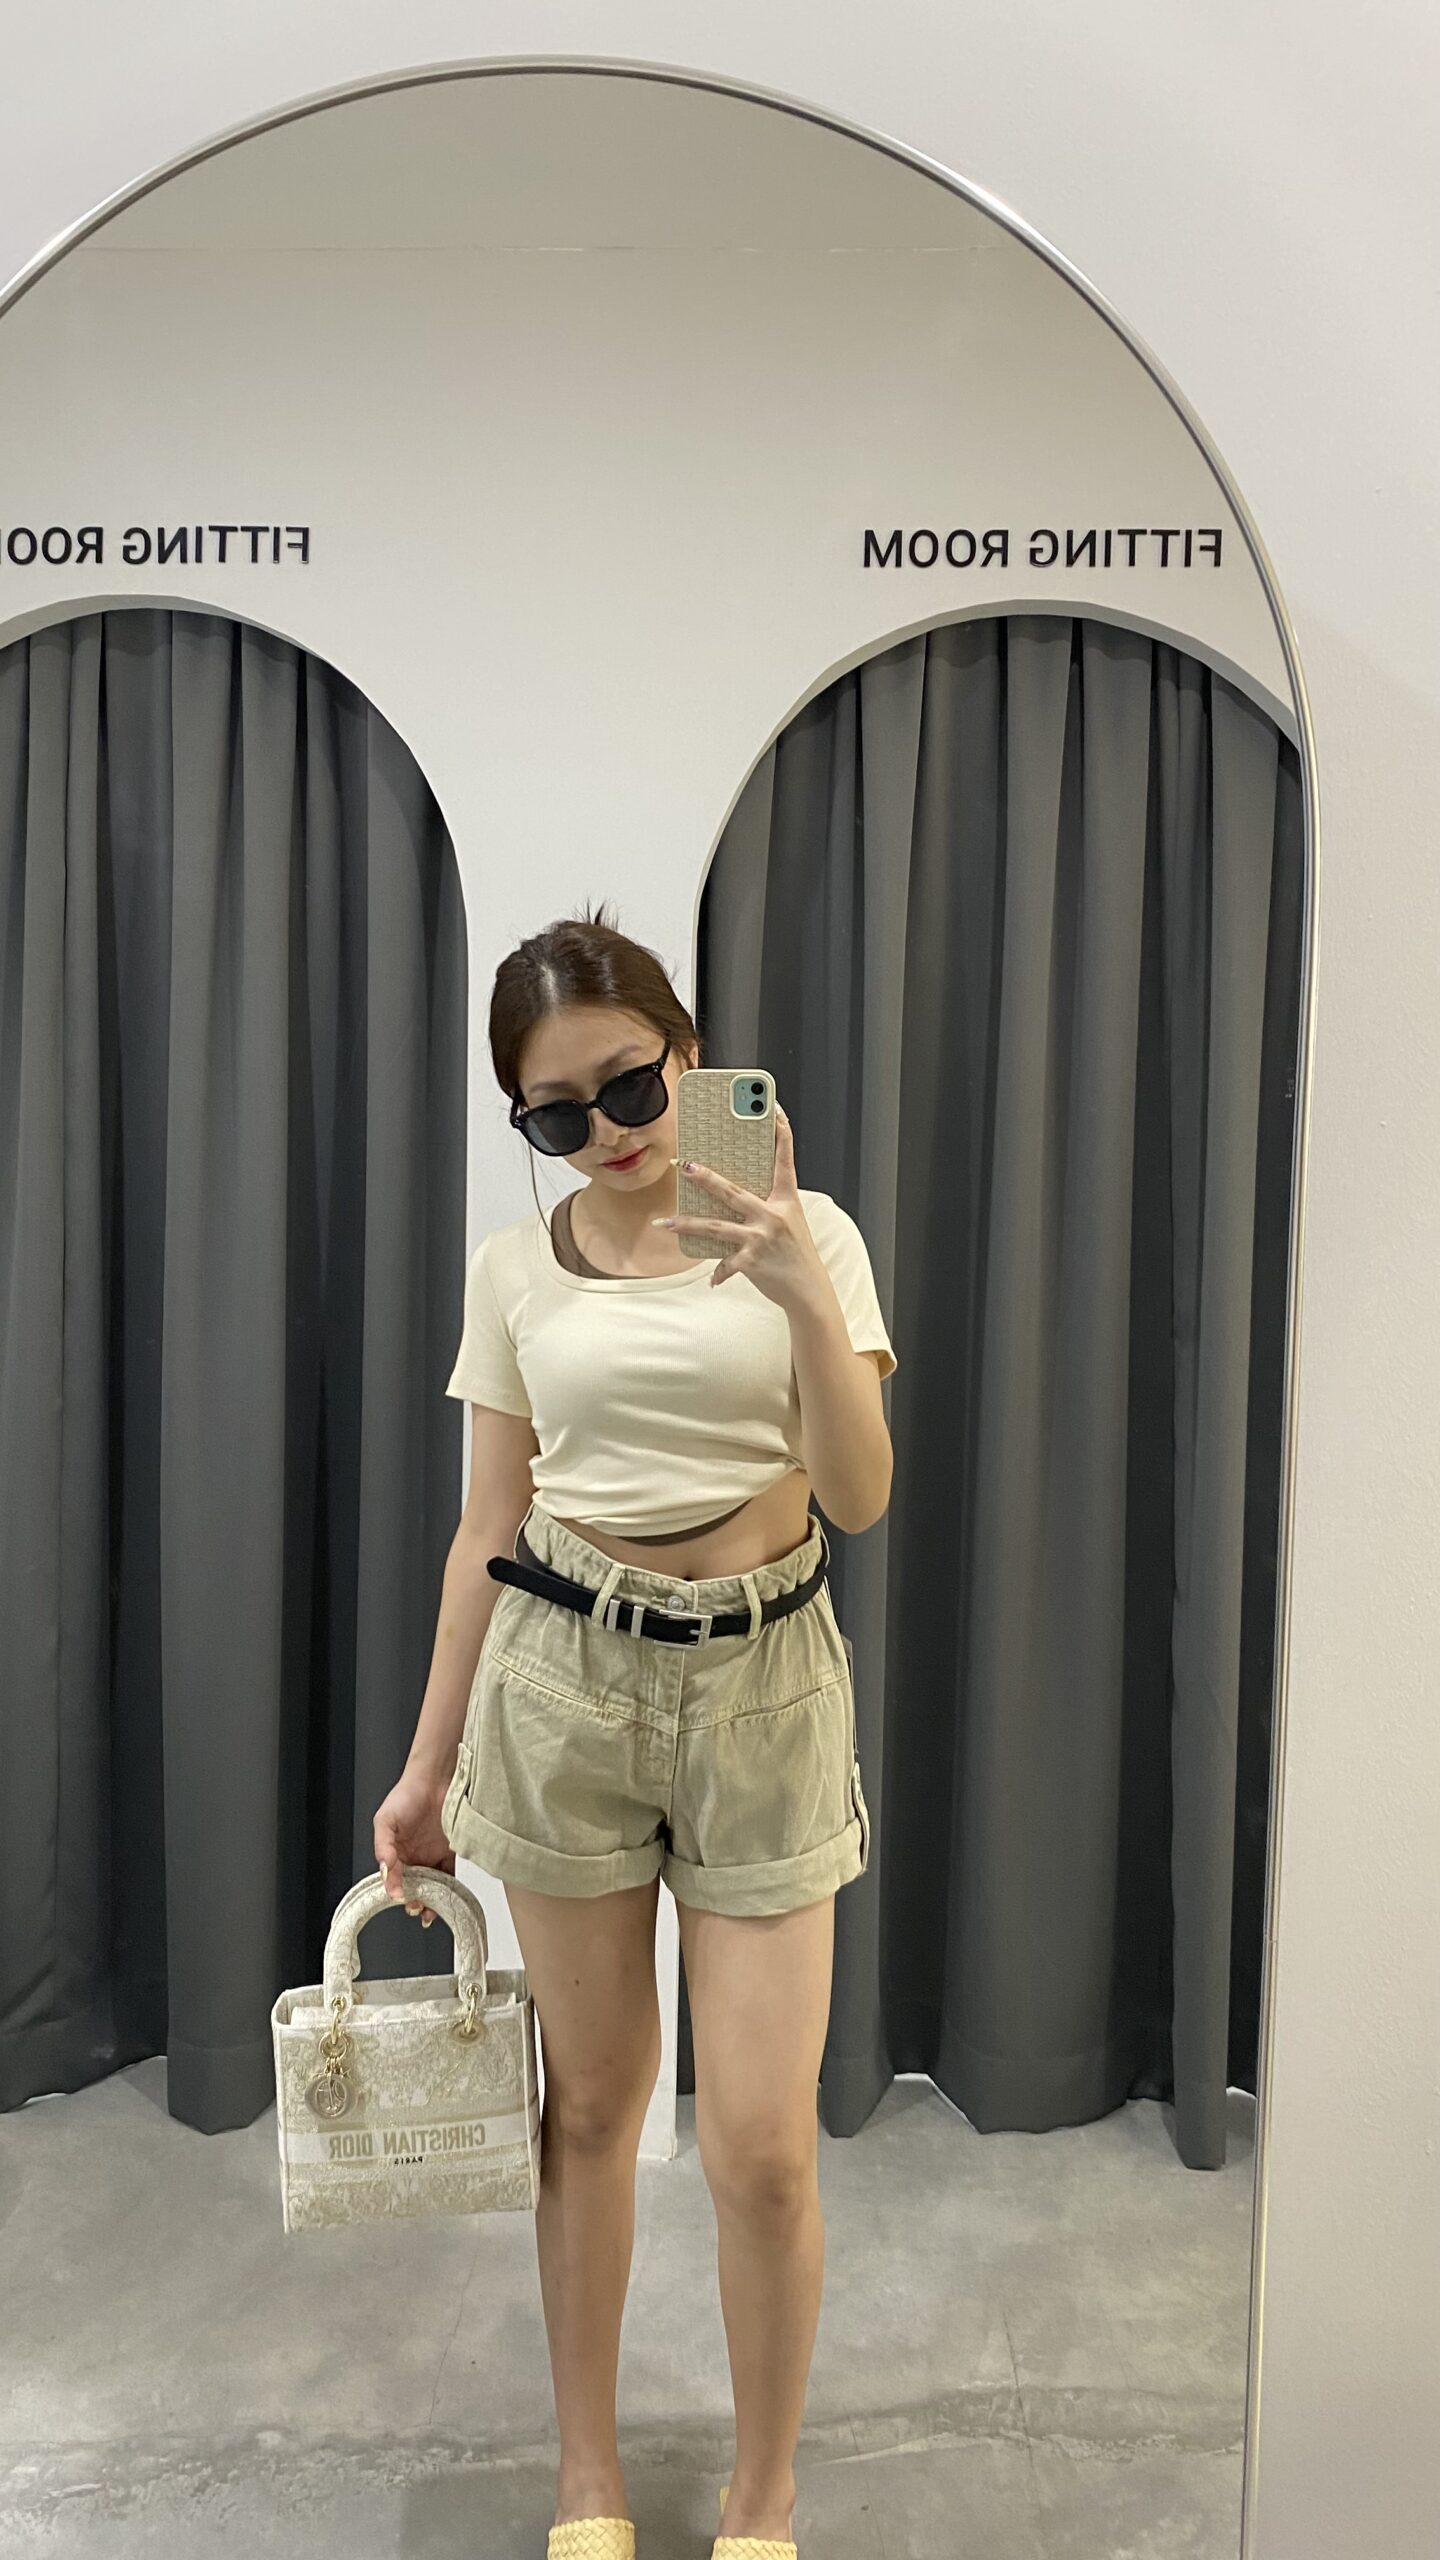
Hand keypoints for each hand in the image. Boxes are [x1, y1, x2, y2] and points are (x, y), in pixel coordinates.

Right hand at [373, 1766, 457, 1922]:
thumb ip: (383, 1846)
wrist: (436, 1778)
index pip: (393, 1878)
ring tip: (433, 1909)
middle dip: (415, 1900)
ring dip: (432, 1899)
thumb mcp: (385, 1819)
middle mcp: (412, 1856)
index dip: (395, 1889)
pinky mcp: (450, 1852)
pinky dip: (450, 1887)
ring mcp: (431, 1855)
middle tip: (418, 1907)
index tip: (399, 1896)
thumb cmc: (407, 1793)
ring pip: (431, 1885)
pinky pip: (450, 1874)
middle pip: (413, 1886)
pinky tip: (448, 1894)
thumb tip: (385, 1870)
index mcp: (394, 1851)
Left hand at [655, 1102, 825, 1305]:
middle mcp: (773, 1215)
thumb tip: (732, 1194)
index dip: (781, 1134)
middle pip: (731, 1190)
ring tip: (664, 1222)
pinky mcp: (752, 1261)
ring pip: (715, 1227)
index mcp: (786, 1200)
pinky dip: (718, 1272)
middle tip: (683, 1164)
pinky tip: (711, 1279)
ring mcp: (761, 1238)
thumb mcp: (789, 1221)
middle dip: (704, 1177)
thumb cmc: (796, 1253)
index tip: (773, 1110)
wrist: (809, 1289)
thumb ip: (766, 1205)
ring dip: (686, 1224)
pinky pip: (726, 1263)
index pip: (784, 1160)